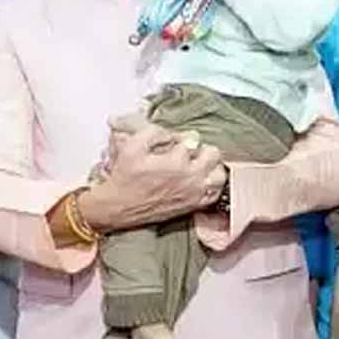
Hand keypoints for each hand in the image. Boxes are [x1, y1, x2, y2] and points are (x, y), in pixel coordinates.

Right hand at [78, 121, 225, 231]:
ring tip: (199, 165)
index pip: (192, 139)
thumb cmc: (125, 177)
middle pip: (214, 154)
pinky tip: (201, 181)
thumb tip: (172, 133)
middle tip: (191, 152)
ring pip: (220, 175)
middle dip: (202, 149)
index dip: (182, 138)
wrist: (119, 206)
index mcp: (177, 161)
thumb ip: (153, 132)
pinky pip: (215, 194)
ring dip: (212, 167)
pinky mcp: (193, 206)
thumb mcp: (131, 146)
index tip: (172, 143)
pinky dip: (212, 186)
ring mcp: (194, 194)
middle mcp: (190, 178)